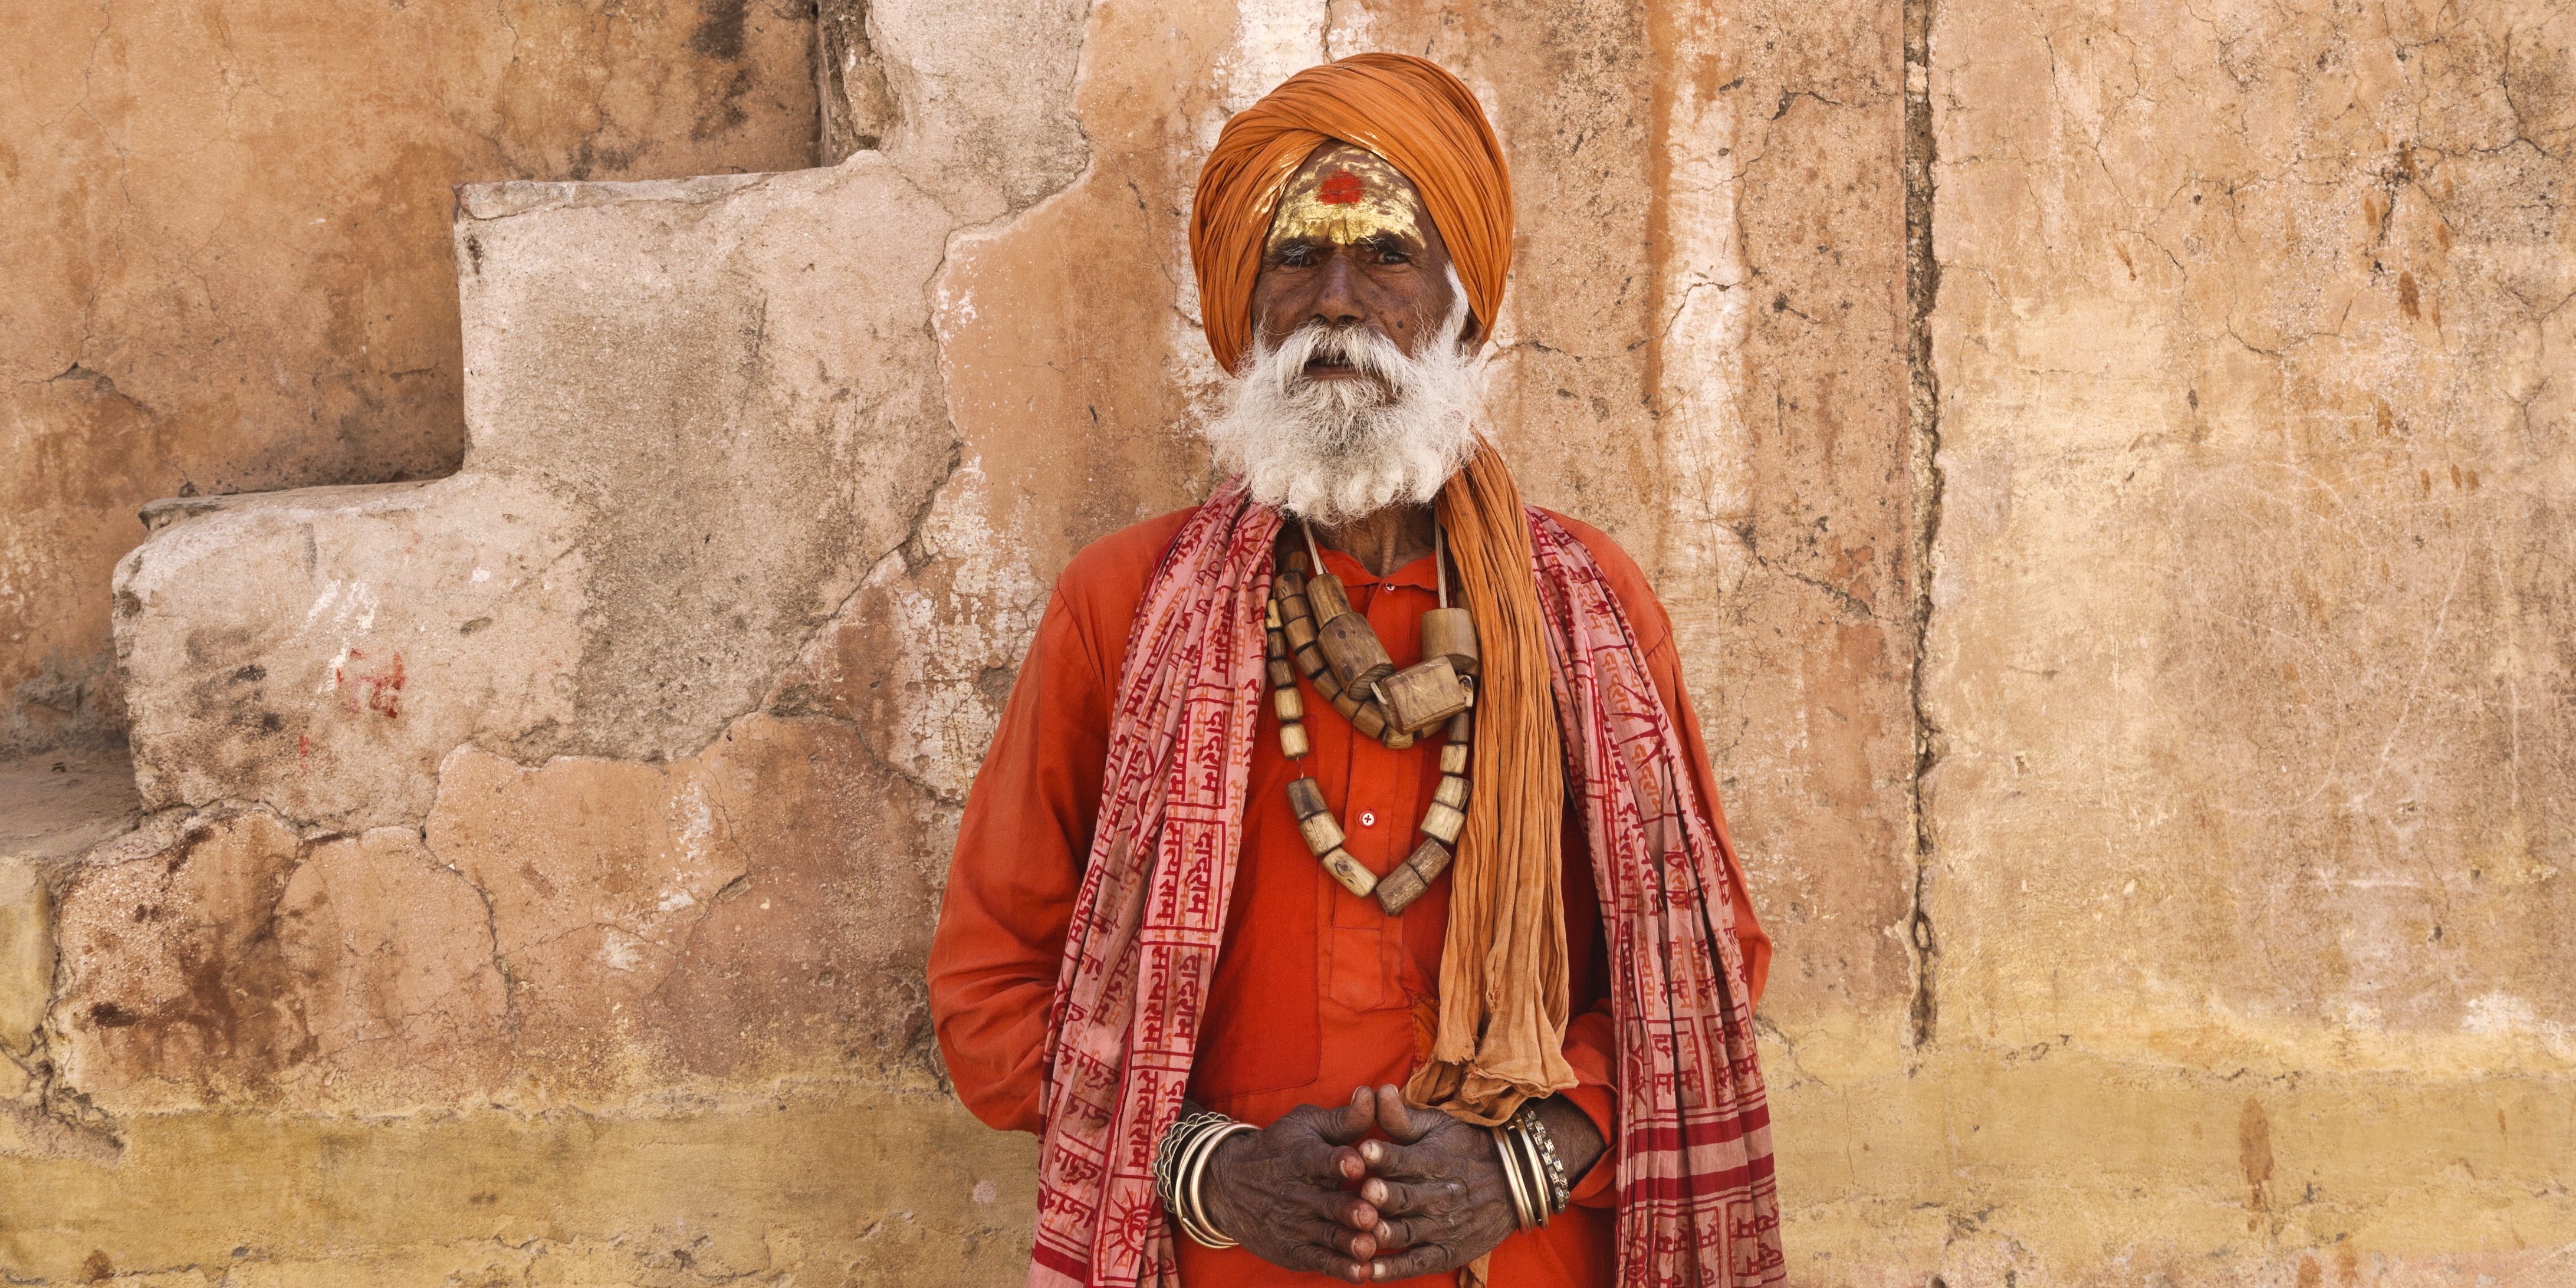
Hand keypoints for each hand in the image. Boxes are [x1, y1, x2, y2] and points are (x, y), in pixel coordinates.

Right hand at [1195, 1089, 1386, 1281]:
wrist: (1228, 1185)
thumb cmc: (1279, 1149)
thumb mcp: (1305, 1125)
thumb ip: (1344, 1118)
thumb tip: (1372, 1093)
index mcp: (1304, 1159)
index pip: (1321, 1160)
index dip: (1338, 1162)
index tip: (1355, 1164)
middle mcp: (1300, 1195)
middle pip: (1328, 1204)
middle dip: (1349, 1210)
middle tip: (1369, 1214)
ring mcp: (1297, 1226)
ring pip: (1329, 1237)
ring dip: (1350, 1243)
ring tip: (1369, 1247)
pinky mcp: (1295, 1251)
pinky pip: (1322, 1262)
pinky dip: (1341, 1269)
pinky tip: (1361, 1273)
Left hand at [1338, 1084, 1519, 1281]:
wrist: (1517, 1182)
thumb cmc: (1467, 1148)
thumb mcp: (1439, 1126)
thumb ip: (1402, 1117)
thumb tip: (1377, 1091)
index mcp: (1434, 1160)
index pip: (1406, 1158)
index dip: (1384, 1154)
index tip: (1363, 1149)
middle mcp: (1439, 1195)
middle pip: (1405, 1198)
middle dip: (1384, 1195)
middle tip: (1364, 1191)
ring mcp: (1443, 1228)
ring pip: (1407, 1232)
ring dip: (1383, 1233)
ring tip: (1360, 1234)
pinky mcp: (1446, 1253)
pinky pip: (1416, 1264)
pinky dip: (1393, 1270)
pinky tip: (1367, 1271)